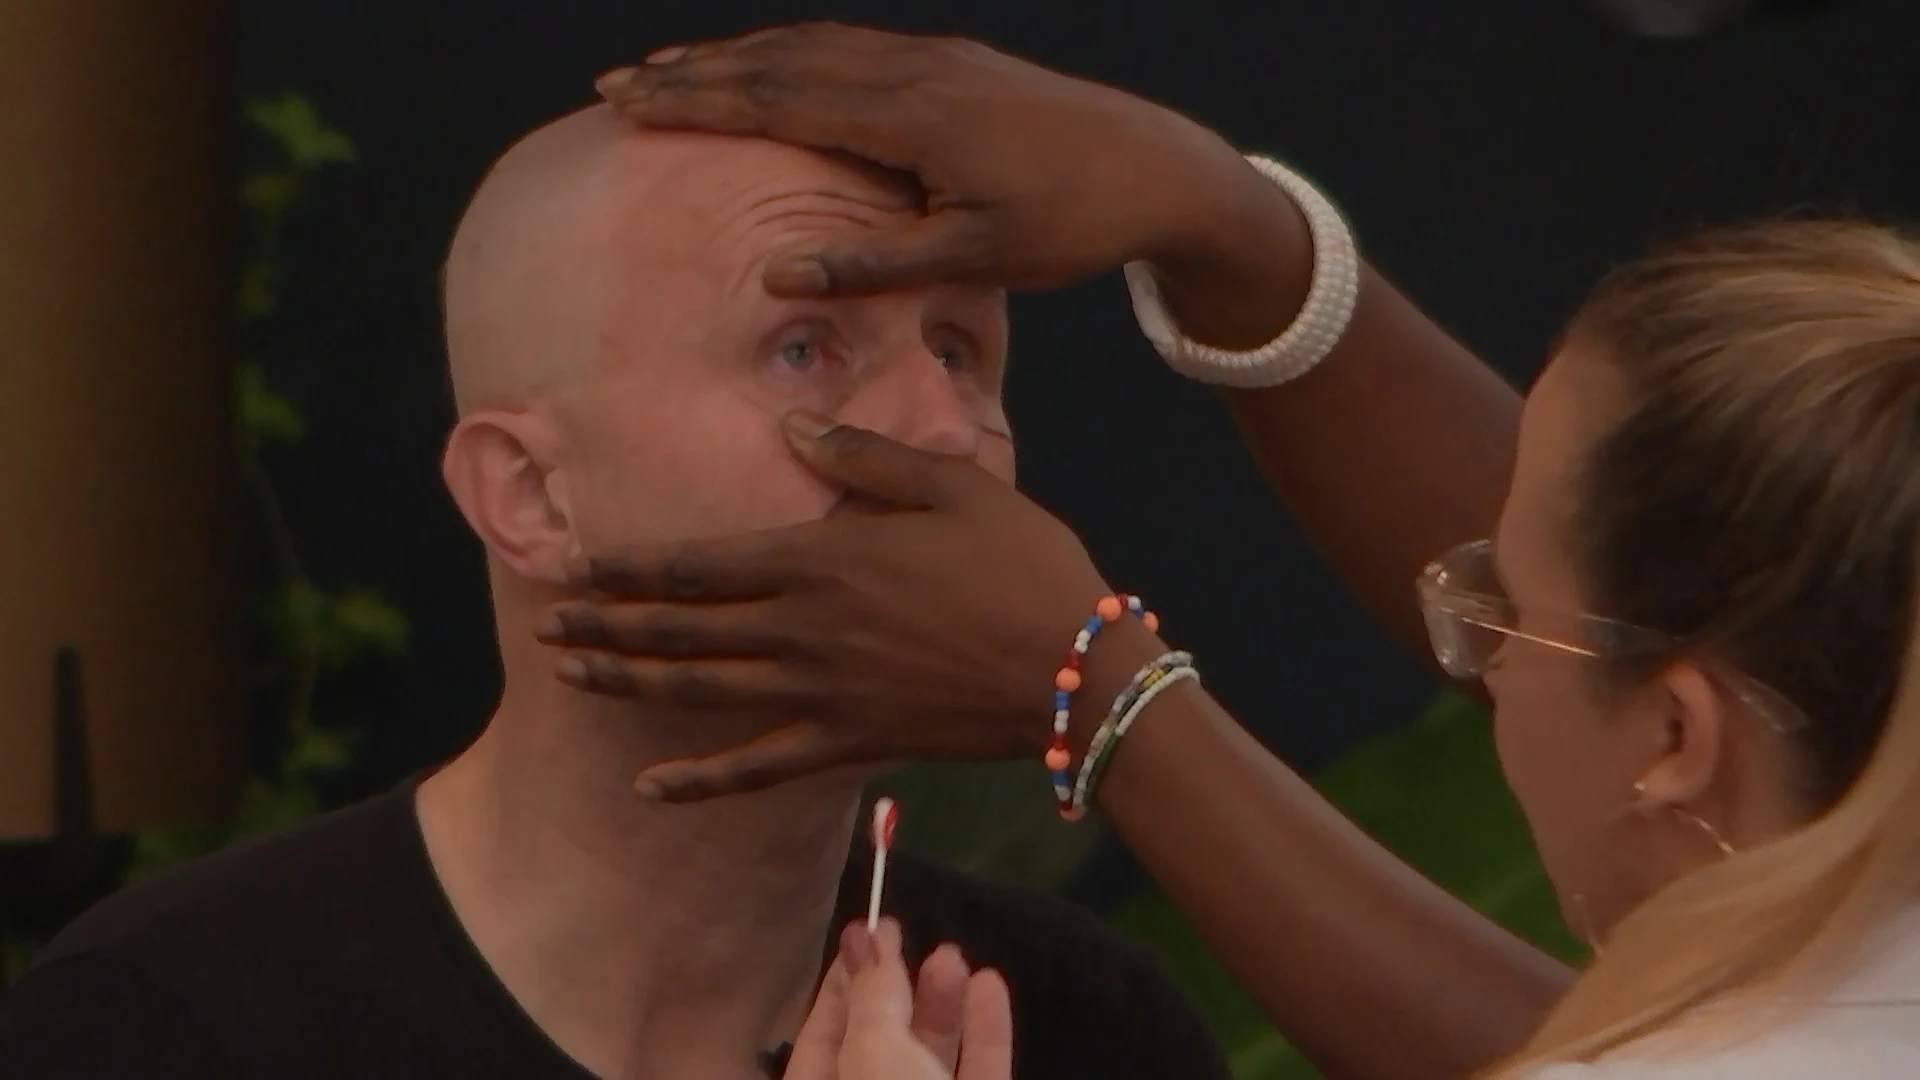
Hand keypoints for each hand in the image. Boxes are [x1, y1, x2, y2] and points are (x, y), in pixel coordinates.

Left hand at [536, 411, 1163, 800]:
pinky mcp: (848, 741)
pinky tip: (651, 788)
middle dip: (607, 625)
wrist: (1074, 670)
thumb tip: (790, 431)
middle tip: (546, 624)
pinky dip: (700, 780)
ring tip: (573, 675)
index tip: (576, 567)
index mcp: (821, 558)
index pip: (699, 563)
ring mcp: (819, 692)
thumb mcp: (951, 484)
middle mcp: (803, 628)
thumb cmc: (1023, 564)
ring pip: (700, 691)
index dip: (630, 568)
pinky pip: (756, 767)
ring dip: (630, 683)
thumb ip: (864, 459)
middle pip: (681, 629)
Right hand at [596, 21, 1298, 329]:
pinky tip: (772, 64)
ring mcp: (937, 57)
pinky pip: (855, 44)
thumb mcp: (976, 259)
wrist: (1160, 167)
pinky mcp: (957, 62)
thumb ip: (875, 266)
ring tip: (674, 69)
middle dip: (695, 71)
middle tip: (619, 83)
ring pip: (815, 44)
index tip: (629, 102)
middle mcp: (915, 70)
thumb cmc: (1071, 223)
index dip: (697, 100)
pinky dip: (795, 51)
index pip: (779, 99)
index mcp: (912, 117)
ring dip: (738, 56)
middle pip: (782, 59)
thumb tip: (779, 279)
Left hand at [787, 920, 1011, 1079]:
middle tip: (902, 931)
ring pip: (928, 1057)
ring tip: (953, 955)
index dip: (841, 982)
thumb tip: (860, 937)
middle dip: (894, 986)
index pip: (819, 1036)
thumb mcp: (876, 1055)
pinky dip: (983, 1034)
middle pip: (877, 1041)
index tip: (863, 930)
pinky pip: (975, 1073)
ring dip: (941, 1004)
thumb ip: (872, 997)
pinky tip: (990, 986)